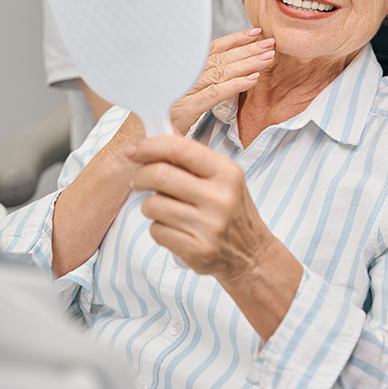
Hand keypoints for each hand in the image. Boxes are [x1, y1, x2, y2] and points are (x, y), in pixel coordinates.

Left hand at [126, 134, 284, 280]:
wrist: (252, 255)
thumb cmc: (232, 212)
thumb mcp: (223, 179)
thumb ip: (192, 158)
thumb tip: (160, 133)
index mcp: (227, 173)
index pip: (180, 148)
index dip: (150, 146)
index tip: (135, 151)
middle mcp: (221, 198)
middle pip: (160, 175)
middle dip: (141, 176)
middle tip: (140, 180)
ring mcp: (210, 226)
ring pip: (153, 205)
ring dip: (149, 206)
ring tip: (163, 209)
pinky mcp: (198, 250)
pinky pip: (157, 231)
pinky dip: (158, 229)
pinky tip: (173, 229)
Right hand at [167, 28, 274, 133]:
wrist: (138, 144)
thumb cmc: (157, 124)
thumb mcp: (177, 102)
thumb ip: (197, 88)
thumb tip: (225, 77)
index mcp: (181, 72)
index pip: (211, 50)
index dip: (234, 40)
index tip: (254, 33)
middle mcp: (181, 78)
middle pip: (219, 59)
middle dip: (247, 49)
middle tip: (269, 43)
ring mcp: (181, 92)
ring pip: (220, 73)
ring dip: (246, 64)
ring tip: (267, 59)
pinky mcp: (184, 109)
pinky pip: (214, 94)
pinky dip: (234, 85)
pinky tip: (252, 80)